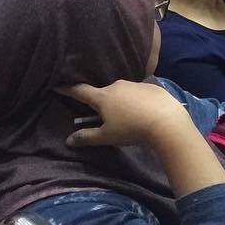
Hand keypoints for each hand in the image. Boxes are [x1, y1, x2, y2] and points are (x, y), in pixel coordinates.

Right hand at [58, 80, 192, 149]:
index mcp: (103, 96)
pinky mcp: (151, 86)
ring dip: (117, 102)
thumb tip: (68, 140)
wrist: (165, 119)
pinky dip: (133, 101)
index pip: (81, 91)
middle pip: (102, 92)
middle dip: (98, 102)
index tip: (59, 85)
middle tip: (97, 113)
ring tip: (121, 116)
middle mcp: (118, 85)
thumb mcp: (105, 136)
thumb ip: (86, 137)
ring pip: (120, 92)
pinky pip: (136, 93)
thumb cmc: (130, 128)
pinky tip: (139, 112)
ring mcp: (136, 84)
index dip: (68, 89)